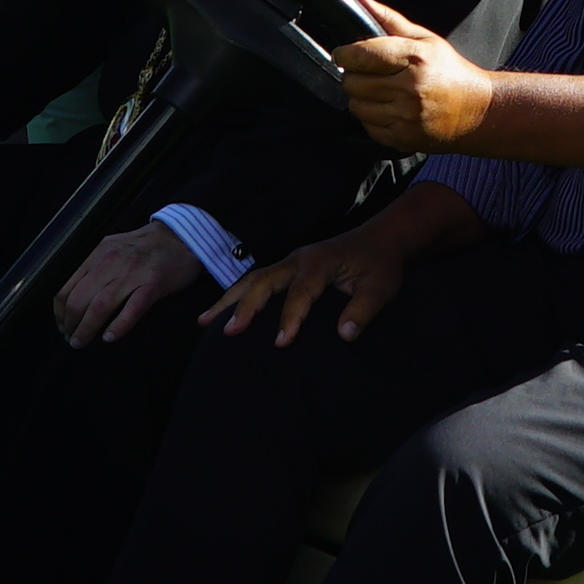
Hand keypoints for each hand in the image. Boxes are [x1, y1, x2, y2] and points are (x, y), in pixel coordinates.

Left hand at [54, 223, 199, 344]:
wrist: (179, 238)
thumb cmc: (141, 248)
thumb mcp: (109, 248)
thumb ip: (88, 266)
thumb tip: (66, 296)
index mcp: (96, 253)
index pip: (65, 286)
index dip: (59, 311)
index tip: (62, 324)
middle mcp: (110, 261)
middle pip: (79, 299)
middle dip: (70, 324)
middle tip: (71, 338)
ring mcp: (133, 273)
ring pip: (100, 306)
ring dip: (86, 329)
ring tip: (81, 342)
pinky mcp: (154, 284)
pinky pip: (132, 310)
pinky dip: (118, 326)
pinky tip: (109, 338)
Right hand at [203, 223, 418, 346]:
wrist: (380, 239)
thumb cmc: (380, 265)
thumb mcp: (381, 287)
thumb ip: (363, 310)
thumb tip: (345, 335)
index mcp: (320, 263)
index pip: (300, 293)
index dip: (290, 318)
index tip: (281, 343)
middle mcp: (298, 259)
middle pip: (264, 281)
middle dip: (245, 307)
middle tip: (228, 332)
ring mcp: (289, 261)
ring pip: (253, 279)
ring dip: (229, 300)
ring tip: (203, 322)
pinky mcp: (287, 267)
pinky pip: (257, 280)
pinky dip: (237, 295)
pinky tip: (221, 312)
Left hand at [333, 0, 491, 151]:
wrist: (477, 110)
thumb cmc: (450, 71)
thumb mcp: (424, 38)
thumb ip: (388, 18)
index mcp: (415, 58)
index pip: (362, 55)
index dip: (345, 54)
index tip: (343, 54)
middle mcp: (410, 88)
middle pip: (353, 82)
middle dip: (353, 76)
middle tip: (367, 73)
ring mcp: (406, 116)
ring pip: (356, 106)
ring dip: (360, 97)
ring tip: (379, 91)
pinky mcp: (403, 137)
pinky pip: (367, 126)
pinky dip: (371, 117)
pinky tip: (388, 108)